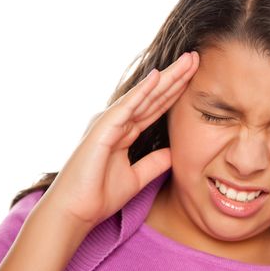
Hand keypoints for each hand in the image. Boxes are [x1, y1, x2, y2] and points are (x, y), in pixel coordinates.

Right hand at [43, 51, 198, 228]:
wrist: (74, 212)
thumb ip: (154, 163)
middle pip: (154, 96)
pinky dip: (143, 91)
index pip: (157, 107)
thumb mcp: (136, 178)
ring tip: (187, 60)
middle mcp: (118, 122)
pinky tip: (159, 76)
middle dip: (176, 77)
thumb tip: (173, 153)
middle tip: (195, 58)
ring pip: (144, 95)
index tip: (195, 76)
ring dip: (167, 77)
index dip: (176, 91)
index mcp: (125, 132)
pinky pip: (127, 106)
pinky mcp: (103, 128)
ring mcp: (110, 122)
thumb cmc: (98, 196)